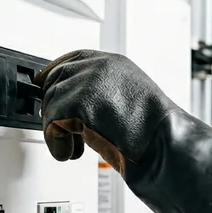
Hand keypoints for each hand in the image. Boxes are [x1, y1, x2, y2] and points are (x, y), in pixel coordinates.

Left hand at [34, 50, 179, 176]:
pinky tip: (70, 153)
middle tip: (64, 132)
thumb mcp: (129, 97)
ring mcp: (88, 82)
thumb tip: (77, 104)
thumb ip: (103, 92)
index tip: (48, 93)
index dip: (56, 79)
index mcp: (113, 63)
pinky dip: (56, 144)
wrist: (163, 144)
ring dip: (57, 132)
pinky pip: (50, 124)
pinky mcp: (78, 103)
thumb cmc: (154, 130)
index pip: (72, 60)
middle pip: (55, 81)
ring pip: (51, 105)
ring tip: (74, 149)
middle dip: (54, 110)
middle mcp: (99, 66)